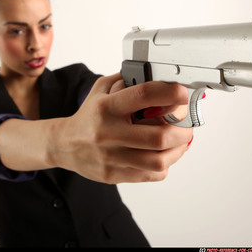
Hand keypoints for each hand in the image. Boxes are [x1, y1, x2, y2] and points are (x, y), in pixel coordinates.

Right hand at [50, 73, 192, 183]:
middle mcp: (108, 133)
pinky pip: (150, 175)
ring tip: (180, 142)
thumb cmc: (89, 116)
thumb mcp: (101, 89)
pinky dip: (164, 165)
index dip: (170, 93)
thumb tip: (158, 76)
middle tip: (187, 125)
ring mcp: (111, 157)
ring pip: (158, 160)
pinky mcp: (113, 175)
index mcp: (107, 107)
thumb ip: (126, 80)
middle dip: (182, 130)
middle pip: (158, 136)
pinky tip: (164, 155)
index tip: (182, 94)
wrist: (64, 144)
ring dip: (178, 150)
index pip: (144, 95)